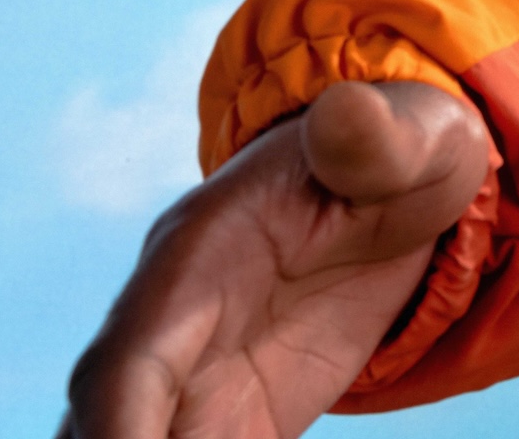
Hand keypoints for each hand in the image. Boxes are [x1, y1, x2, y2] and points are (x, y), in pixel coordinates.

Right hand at [60, 80, 491, 438]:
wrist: (402, 183)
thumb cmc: (404, 151)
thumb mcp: (411, 140)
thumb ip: (377, 138)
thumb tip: (348, 110)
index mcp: (196, 257)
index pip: (128, 357)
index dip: (117, 421)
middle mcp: (175, 327)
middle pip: (107, 424)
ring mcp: (200, 379)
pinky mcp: (240, 420)